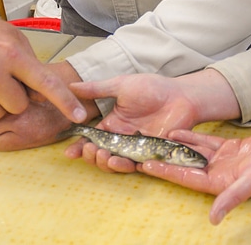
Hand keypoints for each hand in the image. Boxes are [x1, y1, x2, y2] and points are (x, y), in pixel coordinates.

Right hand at [65, 73, 203, 171]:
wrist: (181, 96)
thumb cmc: (153, 88)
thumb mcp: (122, 85)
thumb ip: (97, 89)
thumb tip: (70, 86)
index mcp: (112, 124)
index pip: (91, 139)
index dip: (79, 147)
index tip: (69, 152)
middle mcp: (121, 139)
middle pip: (99, 155)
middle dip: (91, 156)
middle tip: (92, 150)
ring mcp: (135, 149)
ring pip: (114, 164)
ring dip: (105, 163)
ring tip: (104, 156)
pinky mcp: (150, 155)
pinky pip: (135, 166)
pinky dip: (124, 166)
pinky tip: (118, 160)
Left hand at [140, 130, 250, 224]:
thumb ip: (232, 198)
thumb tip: (214, 219)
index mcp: (219, 183)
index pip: (186, 177)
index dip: (166, 171)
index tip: (146, 165)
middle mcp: (217, 173)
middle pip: (184, 165)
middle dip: (164, 158)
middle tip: (141, 150)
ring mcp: (222, 160)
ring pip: (192, 152)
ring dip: (174, 146)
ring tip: (153, 138)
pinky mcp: (229, 148)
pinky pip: (205, 141)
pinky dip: (191, 136)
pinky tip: (176, 131)